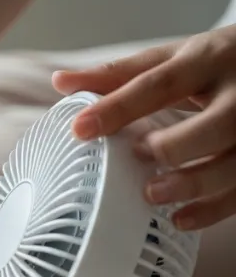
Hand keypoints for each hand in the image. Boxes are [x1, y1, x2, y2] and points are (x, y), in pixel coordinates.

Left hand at [52, 25, 235, 230]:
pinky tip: (182, 219)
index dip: (119, 107)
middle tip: (139, 156)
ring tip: (153, 195)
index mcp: (206, 59)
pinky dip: (214, 208)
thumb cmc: (214, 64)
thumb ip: (119, 74)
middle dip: (175, 145)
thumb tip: (61, 82)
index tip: (80, 129)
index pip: (159, 83)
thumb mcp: (172, 57)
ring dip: (195, 182)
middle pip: (216, 123)